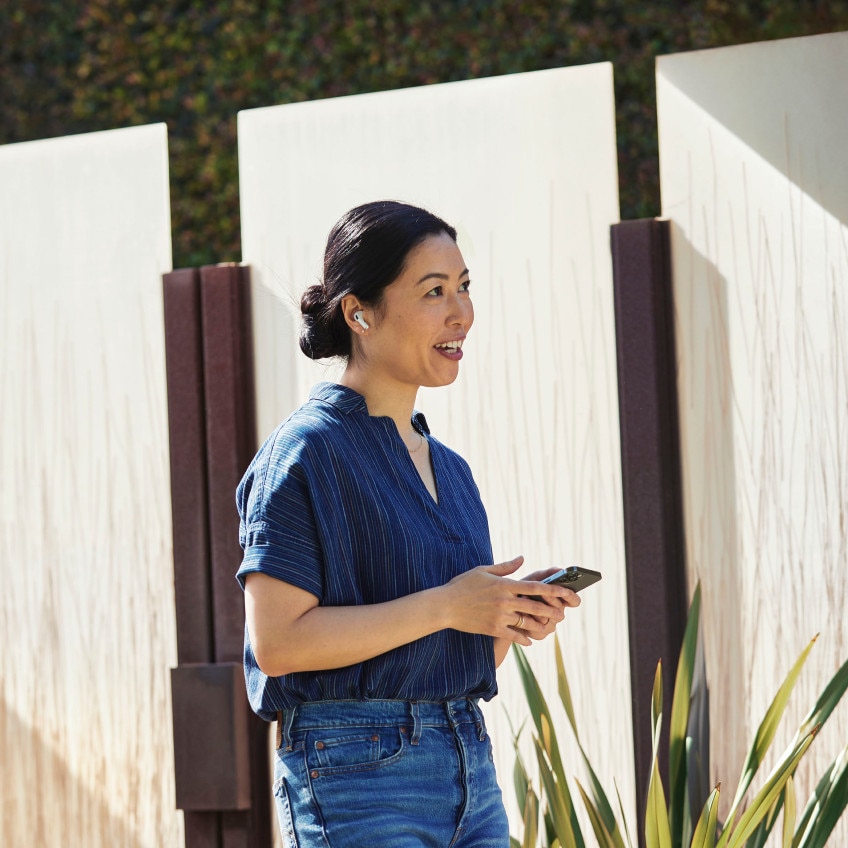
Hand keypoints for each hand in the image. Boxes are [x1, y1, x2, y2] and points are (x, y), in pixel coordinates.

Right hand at [439, 557, 578, 646]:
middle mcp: (505, 600)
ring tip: (549, 627)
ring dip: (540, 625)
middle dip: (552, 610)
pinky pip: (514, 636)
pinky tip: (530, 640)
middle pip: (535, 606)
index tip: (566, 591)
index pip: (534, 586)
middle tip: (562, 614)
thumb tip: (522, 558)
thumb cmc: (463, 585)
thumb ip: (505, 566)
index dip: (553, 589)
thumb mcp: (483, 570)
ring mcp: (500, 616)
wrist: (445, 605)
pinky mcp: (493, 629)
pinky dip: (524, 639)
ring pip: (527, 622)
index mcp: (504, 584)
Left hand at [515, 567, 580, 640]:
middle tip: (542, 591)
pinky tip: (520, 611)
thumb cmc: (524, 589)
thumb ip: (548, 574)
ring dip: (536, 607)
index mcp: (561, 600)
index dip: (571, 596)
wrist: (506, 606)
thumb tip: (560, 569)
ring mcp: (550, 625)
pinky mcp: (540, 634)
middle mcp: (559, 613)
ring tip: (524, 596)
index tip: (565, 590)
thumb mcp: (534, 579)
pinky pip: (538, 628)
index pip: (574, 601)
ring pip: (548, 618)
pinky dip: (528, 618)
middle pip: (560, 609)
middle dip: (550, 599)